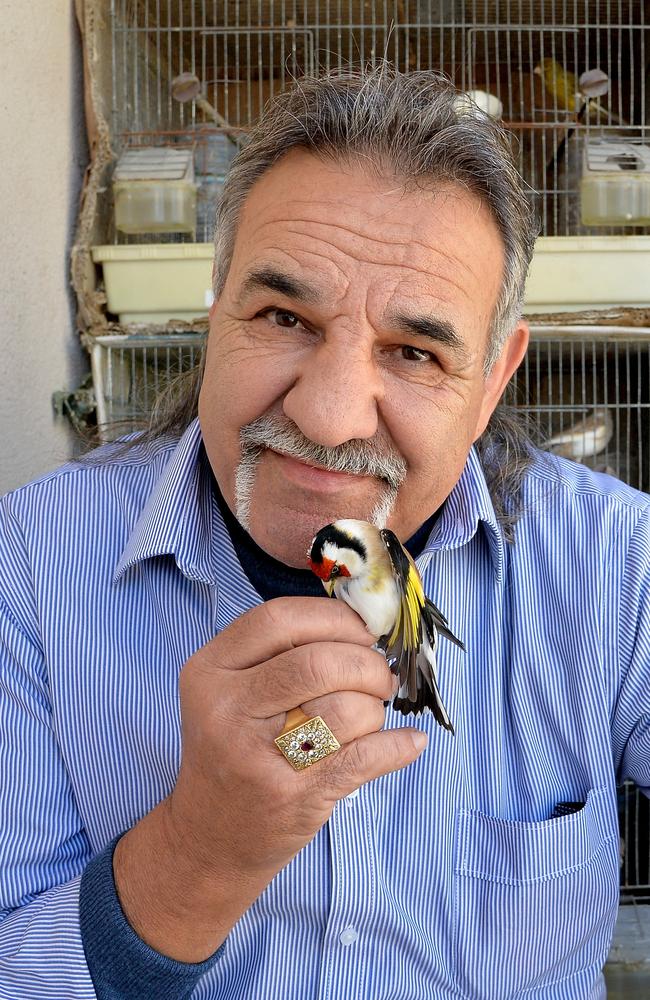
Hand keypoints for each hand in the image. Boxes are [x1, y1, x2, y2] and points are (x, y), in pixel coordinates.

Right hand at [173, 596, 426, 875]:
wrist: (209, 839)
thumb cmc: (234, 751)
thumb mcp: (231, 692)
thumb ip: (281, 652)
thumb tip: (364, 624)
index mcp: (210, 671)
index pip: (278, 620)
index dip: (333, 618)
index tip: (363, 630)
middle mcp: (226, 709)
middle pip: (319, 662)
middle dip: (366, 664)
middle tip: (379, 676)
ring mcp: (257, 755)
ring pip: (346, 707)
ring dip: (376, 708)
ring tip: (370, 715)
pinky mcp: (292, 796)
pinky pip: (365, 756)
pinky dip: (397, 745)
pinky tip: (408, 741)